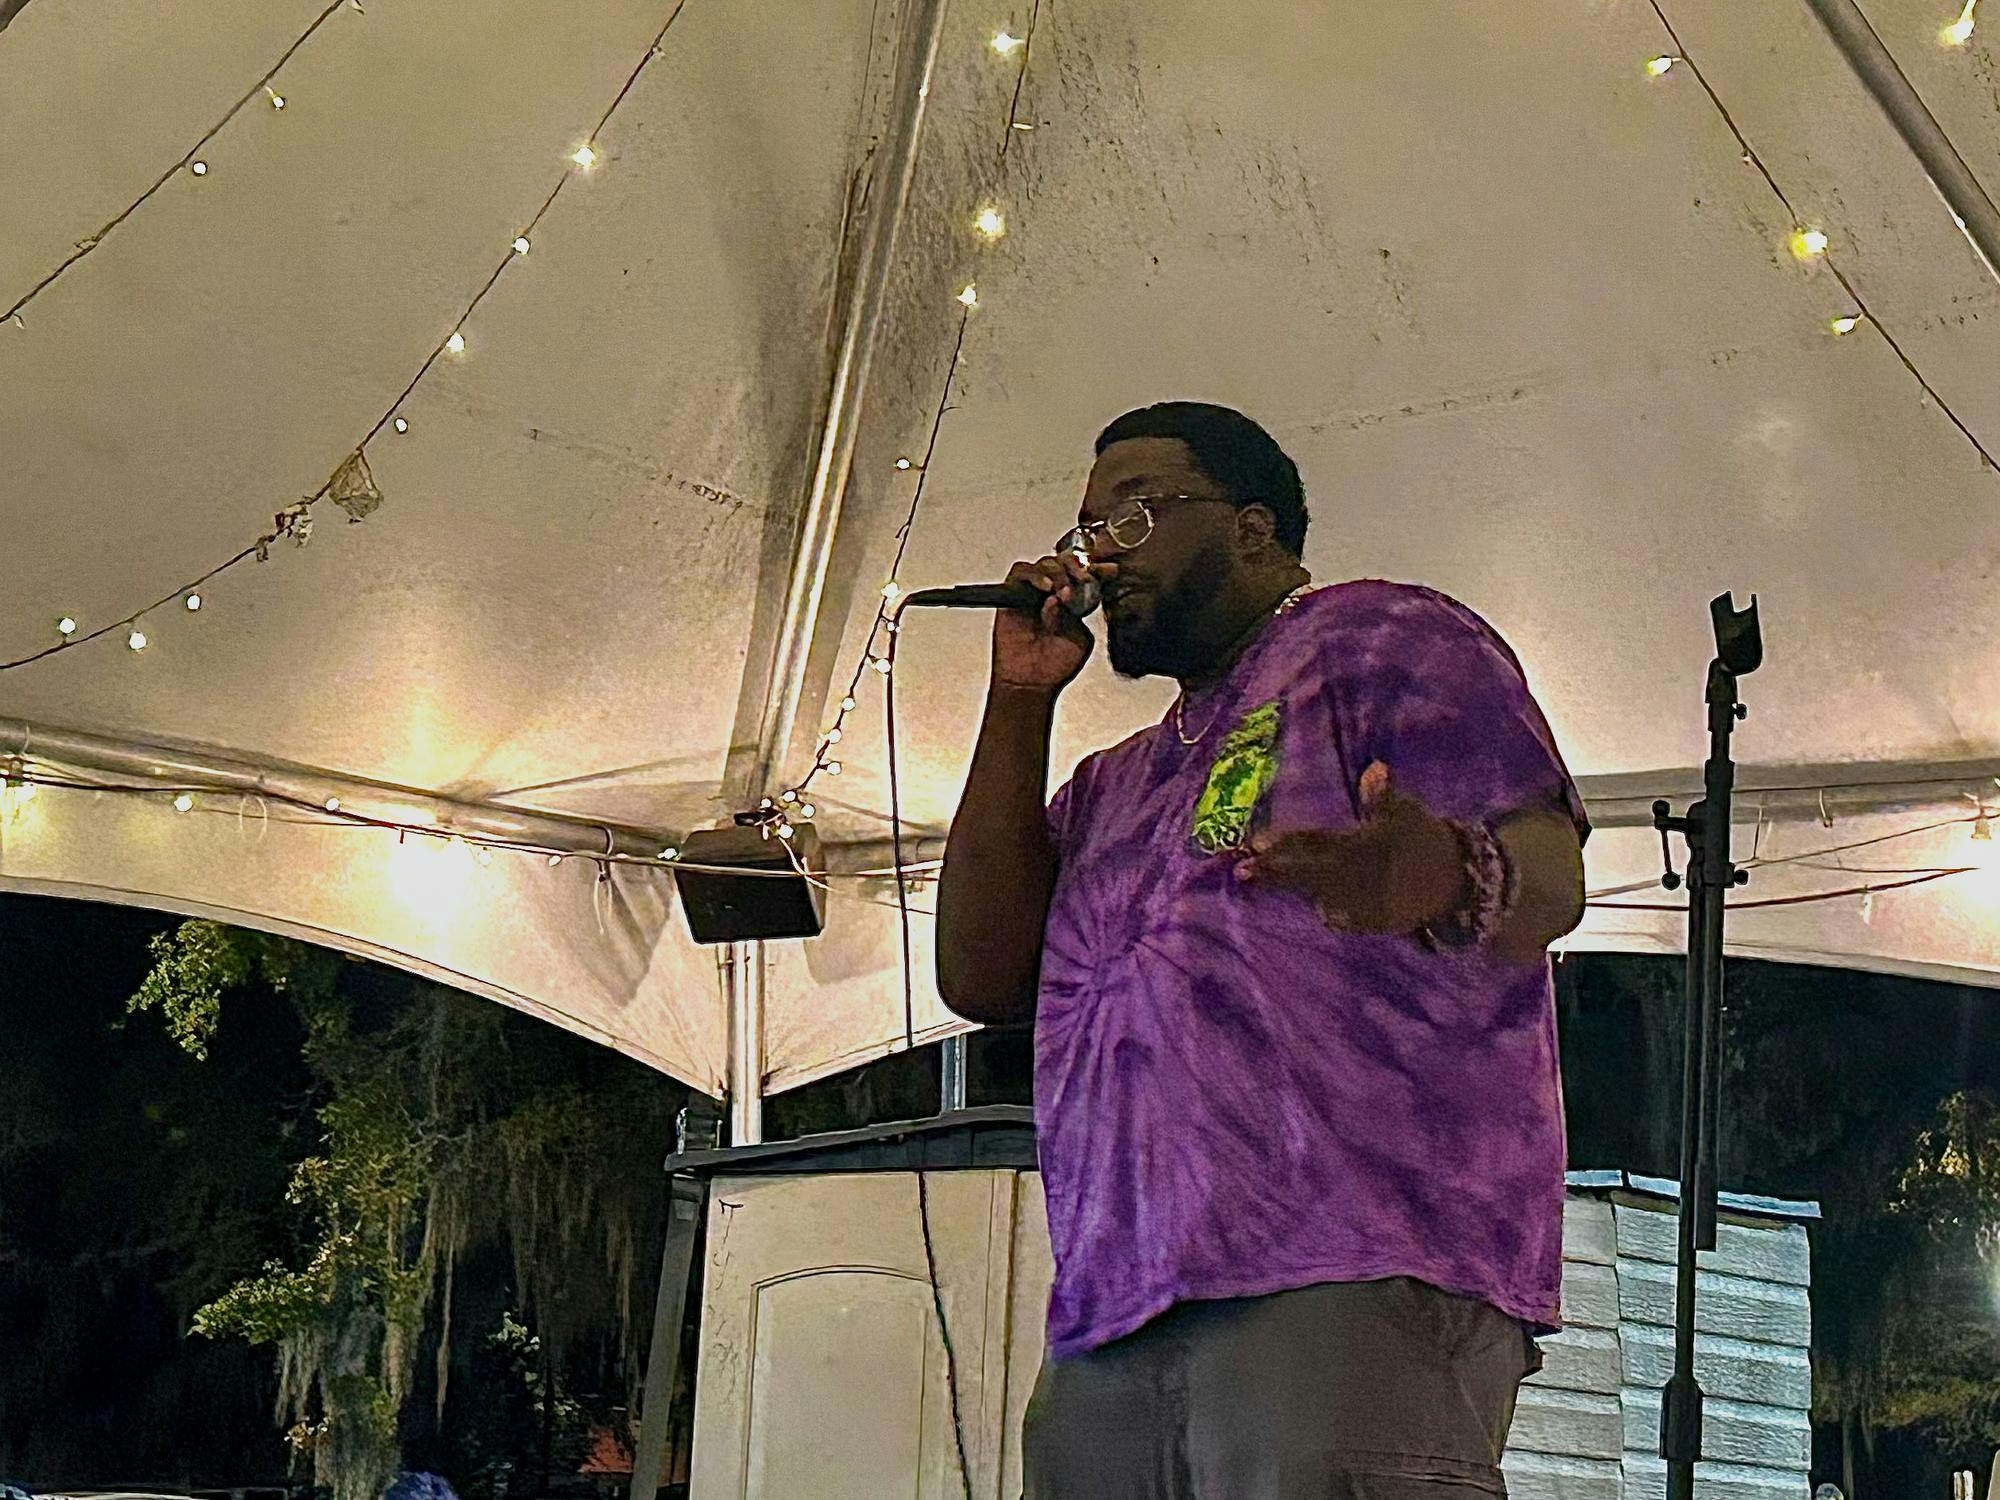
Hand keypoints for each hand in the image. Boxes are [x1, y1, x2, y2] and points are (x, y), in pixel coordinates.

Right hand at [990, 554, 1115, 694]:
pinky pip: (1020, 572)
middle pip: (1066, 563)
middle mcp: (1055, 593)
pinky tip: (1046, 589)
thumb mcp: (1078, 639)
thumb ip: (1075, 616)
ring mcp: (1033, 592)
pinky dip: (1034, 575)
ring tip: (1062, 588)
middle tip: (1083, 578)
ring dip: (1057, 571)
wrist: (1030, 683)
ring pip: (1045, 564)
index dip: (1098, 570)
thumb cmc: (1054, 666)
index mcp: (1075, 603)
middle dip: (1077, 566)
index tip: (1109, 570)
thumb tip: (1067, 594)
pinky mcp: (1012, 594)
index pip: (1087, 576)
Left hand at [1235, 762, 1466, 934]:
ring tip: (1263, 878)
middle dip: (1272, 873)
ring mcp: (1358, 907)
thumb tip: (1373, 769)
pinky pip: (1335, 913)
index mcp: (1358, 850)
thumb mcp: (1407, 813)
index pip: (1311, 845)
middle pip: (1303, 875)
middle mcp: (1351, 882)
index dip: (1280, 844)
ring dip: (1291, 886)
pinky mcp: (1367, 924)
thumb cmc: (1427, 840)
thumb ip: (1383, 795)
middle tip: (1242, 870)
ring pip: (1315, 895)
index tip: (1253, 844)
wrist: (1459, 886)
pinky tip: (1313, 897)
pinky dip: (1321, 902)